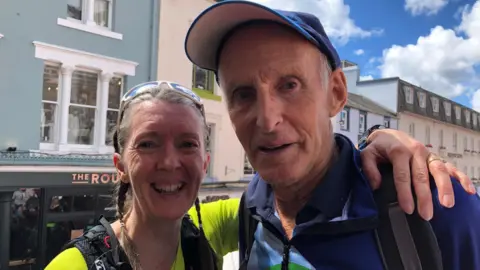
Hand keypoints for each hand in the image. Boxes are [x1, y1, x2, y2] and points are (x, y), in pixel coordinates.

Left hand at [360, 129, 474, 220]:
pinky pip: (450, 167)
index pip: (402, 175)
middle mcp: (416, 151)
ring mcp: (428, 154)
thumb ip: (368, 168)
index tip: (407, 209)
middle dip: (425, 197)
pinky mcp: (435, 157)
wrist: (389, 135)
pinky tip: (469, 191)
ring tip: (447, 205)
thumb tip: (376, 184)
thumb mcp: (367, 153)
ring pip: (439, 170)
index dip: (405, 193)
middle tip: (426, 215)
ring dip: (445, 188)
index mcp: (399, 151)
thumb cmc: (378, 148)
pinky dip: (460, 178)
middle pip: (422, 176)